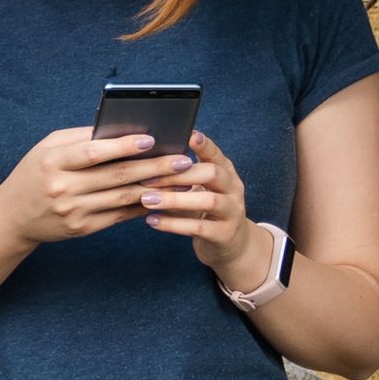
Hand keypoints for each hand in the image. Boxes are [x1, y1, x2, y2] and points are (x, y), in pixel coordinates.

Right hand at [0, 124, 196, 246]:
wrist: (10, 217)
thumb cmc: (33, 174)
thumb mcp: (46, 149)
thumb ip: (80, 138)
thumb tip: (123, 128)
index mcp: (52, 162)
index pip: (92, 153)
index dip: (123, 146)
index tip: (151, 139)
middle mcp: (62, 188)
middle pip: (116, 176)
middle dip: (154, 167)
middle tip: (183, 160)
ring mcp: (72, 211)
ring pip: (122, 197)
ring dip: (156, 188)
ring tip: (182, 180)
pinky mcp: (81, 229)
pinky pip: (118, 215)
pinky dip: (142, 206)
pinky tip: (162, 196)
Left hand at [142, 130, 274, 290]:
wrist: (231, 244)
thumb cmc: (205, 211)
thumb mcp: (198, 191)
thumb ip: (180, 178)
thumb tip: (145, 162)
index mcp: (226, 173)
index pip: (216, 154)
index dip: (204, 145)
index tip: (188, 135)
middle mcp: (233, 189)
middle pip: (212, 173)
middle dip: (179, 174)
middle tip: (147, 178)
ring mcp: (232, 211)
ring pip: (208, 201)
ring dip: (174, 199)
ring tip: (147, 199)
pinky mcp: (225, 234)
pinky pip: (199, 227)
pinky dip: (173, 224)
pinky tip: (151, 220)